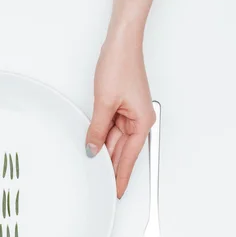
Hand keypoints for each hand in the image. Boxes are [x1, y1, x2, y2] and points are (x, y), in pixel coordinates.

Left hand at [85, 36, 154, 198]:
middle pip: (123, 151)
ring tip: (94, 171)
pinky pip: (111, 129)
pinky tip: (94, 148)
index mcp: (142, 121)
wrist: (120, 44)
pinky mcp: (121, 107)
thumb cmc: (120, 66)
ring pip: (115, 141)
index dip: (121, 176)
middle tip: (101, 187)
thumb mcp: (105, 103)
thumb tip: (93, 149)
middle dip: (112, 167)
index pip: (129, 157)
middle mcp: (139, 120)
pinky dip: (102, 138)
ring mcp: (130, 114)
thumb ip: (98, 130)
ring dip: (105, 152)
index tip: (117, 192)